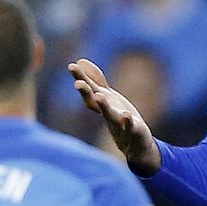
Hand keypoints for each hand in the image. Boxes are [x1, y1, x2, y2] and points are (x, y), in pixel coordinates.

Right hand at [69, 58, 159, 173]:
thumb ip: (95, 79)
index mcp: (101, 103)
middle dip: (86, 93)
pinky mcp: (133, 130)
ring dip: (103, 106)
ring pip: (109, 114)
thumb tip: (80, 60)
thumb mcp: (107, 96)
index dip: (80, 77)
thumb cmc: (118, 118)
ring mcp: (118, 123)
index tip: (72, 65)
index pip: (88, 89)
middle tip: (78, 83)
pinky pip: (129, 126)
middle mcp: (106, 112)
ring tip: (98, 96)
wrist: (134, 145)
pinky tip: (126, 115)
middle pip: (94, 102)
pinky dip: (127, 121)